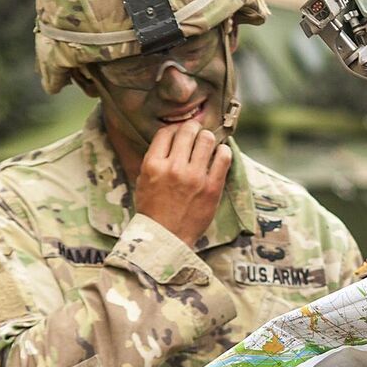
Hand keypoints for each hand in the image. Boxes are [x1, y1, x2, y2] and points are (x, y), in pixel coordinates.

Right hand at [135, 121, 230, 244]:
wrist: (166, 238)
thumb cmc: (153, 211)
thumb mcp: (143, 181)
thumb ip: (155, 159)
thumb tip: (171, 139)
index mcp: (153, 165)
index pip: (166, 132)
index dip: (174, 128)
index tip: (180, 131)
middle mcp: (173, 167)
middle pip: (188, 131)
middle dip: (193, 128)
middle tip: (196, 131)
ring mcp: (194, 177)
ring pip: (207, 140)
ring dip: (208, 138)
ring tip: (208, 142)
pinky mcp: (212, 187)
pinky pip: (223, 158)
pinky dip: (223, 151)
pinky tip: (220, 153)